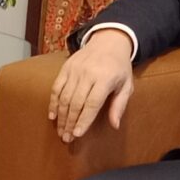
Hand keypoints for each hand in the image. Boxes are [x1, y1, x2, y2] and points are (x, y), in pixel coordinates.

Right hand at [48, 29, 136, 143]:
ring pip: (64, 97)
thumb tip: (115, 125)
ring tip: (61, 131)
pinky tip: (53, 116)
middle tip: (67, 138)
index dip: (84, 120)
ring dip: (61, 117)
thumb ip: (120, 105)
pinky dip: (53, 103)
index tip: (78, 134)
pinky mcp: (66, 68)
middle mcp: (88, 74)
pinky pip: (56, 87)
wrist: (108, 42)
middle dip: (70, 123)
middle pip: (76, 103)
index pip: (92, 104)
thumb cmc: (119, 67)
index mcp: (105, 78)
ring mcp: (75, 70)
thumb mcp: (126, 85)